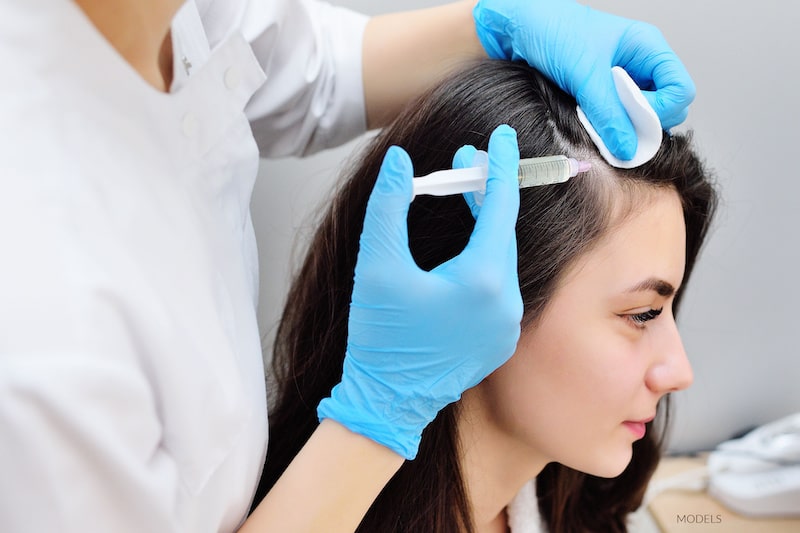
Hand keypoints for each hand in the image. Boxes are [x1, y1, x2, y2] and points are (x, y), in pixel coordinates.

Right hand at [317, 125, 522, 459]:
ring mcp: (508, 324)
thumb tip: (399, 161)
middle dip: (487, 193)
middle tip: (466, 164)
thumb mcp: (376, 265)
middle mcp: (506, 302)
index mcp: (482, 280)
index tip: (503, 136)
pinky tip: (463, 249)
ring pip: (501, 259)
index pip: (500, 206)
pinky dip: (486, 259)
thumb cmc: (380, 337)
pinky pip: (500, 285)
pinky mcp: (501, 339)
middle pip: (503, 231)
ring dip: (486, 227)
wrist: (387, 401)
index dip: (499, 166)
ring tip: (464, 199)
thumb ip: (388, 205)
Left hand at [473, 0, 694, 159]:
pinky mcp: (599, 95)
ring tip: (593, 121)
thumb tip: (628, 147)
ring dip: (620, 128)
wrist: (516, 27)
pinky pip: (613, 120)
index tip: (635, 121)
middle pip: (664, 108)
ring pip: (637, 118)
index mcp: (647, 49)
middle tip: (613, 127)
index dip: (663, 111)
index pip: (680, 90)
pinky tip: (585, 122)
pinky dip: (603, 127)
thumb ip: (607, 112)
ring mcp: (619, 82)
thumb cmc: (553, 30)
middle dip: (643, 124)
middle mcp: (638, 66)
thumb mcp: (584, 73)